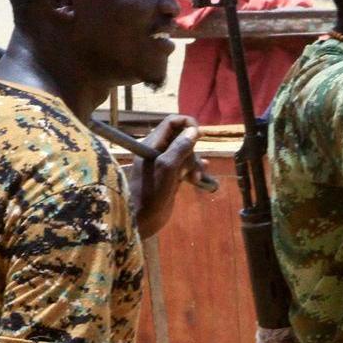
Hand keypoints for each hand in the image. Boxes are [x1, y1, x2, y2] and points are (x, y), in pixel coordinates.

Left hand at [134, 115, 208, 236]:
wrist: (142, 220)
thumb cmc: (151, 193)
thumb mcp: (167, 168)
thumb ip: (180, 148)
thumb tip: (194, 130)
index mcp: (152, 143)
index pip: (172, 122)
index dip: (187, 124)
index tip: (199, 135)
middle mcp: (158, 150)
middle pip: (182, 138)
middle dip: (192, 150)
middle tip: (193, 168)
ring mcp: (164, 164)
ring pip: (186, 153)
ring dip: (194, 163)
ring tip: (195, 179)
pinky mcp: (170, 176)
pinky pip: (185, 166)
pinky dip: (193, 170)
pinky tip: (200, 178)